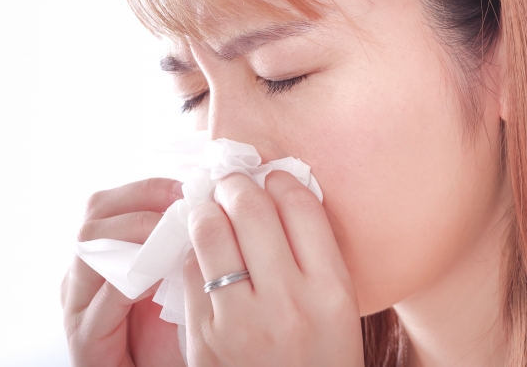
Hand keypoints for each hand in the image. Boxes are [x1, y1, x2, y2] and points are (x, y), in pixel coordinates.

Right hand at [61, 178, 186, 366]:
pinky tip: (157, 279)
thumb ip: (176, 248)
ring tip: (172, 238)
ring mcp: (77, 306)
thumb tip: (203, 207)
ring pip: (89, 250)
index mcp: (98, 257)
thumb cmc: (165, 338)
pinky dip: (129, 283)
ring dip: (136, 237)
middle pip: (93, 218)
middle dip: (141, 205)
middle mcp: (81, 276)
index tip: (184, 189)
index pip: (108, 204)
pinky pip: (101, 301)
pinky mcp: (84, 339)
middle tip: (181, 210)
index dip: (146, 190)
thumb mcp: (173, 282)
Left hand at [182, 171, 363, 365]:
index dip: (281, 179)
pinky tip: (202, 250)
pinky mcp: (203, 337)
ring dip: (206, 208)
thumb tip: (279, 195)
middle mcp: (288, 303)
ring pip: (209, 231)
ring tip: (210, 206)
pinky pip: (189, 269)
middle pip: (251, 209)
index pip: (301, 207)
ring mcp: (240, 321)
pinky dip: (193, 250)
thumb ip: (314, 256)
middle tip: (230, 182)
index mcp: (332, 292)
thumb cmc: (318, 361)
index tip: (271, 177)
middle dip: (236, 183)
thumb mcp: (337, 312)